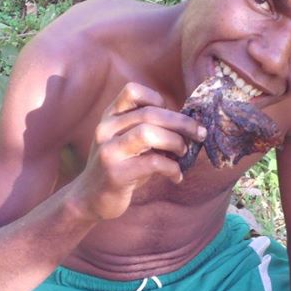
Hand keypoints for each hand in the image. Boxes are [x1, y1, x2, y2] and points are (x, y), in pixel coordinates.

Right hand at [73, 82, 205, 219]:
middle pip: (150, 113)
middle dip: (182, 123)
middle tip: (199, 134)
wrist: (90, 199)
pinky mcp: (116, 174)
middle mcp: (105, 129)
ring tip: (184, 153)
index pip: (132, 91)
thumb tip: (189, 124)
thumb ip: (150, 129)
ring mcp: (109, 151)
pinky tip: (176, 176)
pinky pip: (152, 163)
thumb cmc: (120, 168)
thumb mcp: (129, 143)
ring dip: (176, 142)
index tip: (173, 116)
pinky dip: (172, 168)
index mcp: (109, 117)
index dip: (158, 99)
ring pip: (148, 133)